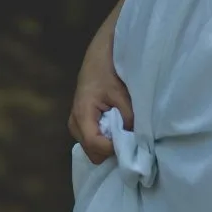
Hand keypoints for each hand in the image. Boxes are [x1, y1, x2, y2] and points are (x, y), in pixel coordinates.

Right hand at [67, 32, 133, 163]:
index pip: (95, 144)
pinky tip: (118, 130)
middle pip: (93, 153)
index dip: (114, 149)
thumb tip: (135, 140)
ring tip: (124, 132)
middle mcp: (75, 124)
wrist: (98, 58)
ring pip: (94, 151)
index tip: (131, 142)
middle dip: (112, 150)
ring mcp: (76, 127)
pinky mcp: (82, 126)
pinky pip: (95, 143)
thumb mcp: (121, 93)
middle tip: (129, 138)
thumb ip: (128, 117)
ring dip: (110, 146)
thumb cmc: (108, 72)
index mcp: (82, 114)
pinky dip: (107, 142)